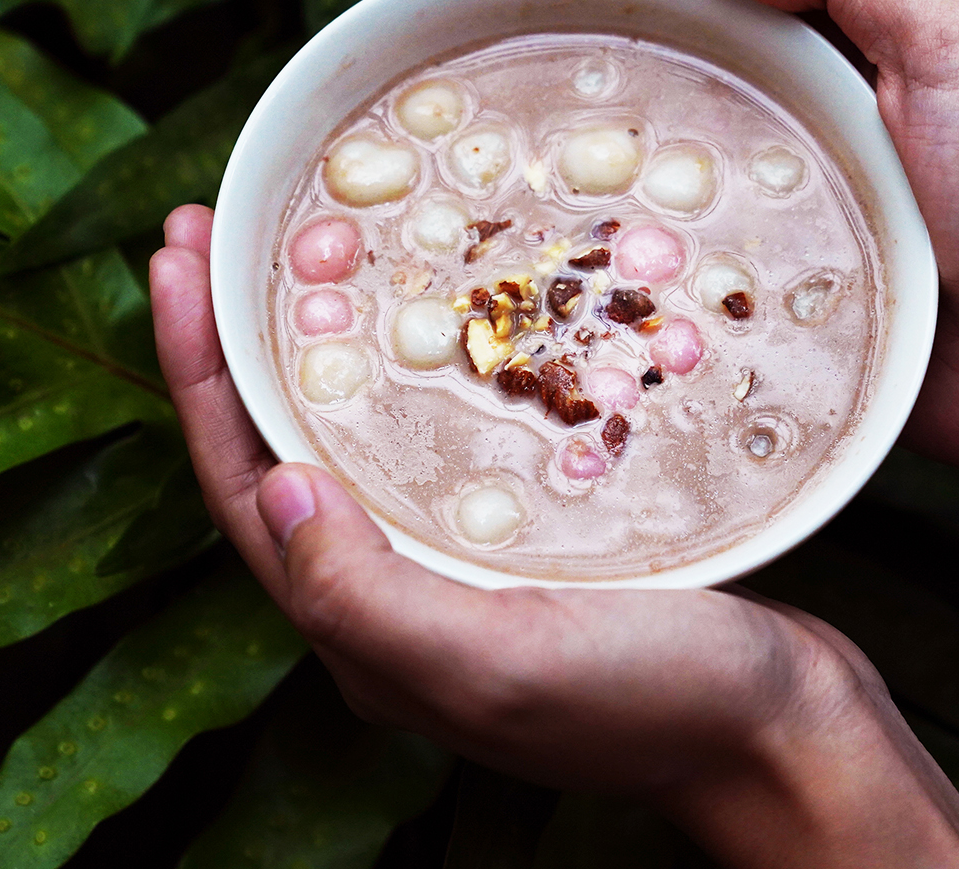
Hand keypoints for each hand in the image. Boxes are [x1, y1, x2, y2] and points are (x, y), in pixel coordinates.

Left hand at [149, 204, 958, 868]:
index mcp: (368, 630)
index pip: (244, 489)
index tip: (179, 256)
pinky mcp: (529, 535)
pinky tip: (430, 308)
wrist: (779, 728)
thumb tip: (269, 489)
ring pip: (356, 440)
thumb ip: (366, 595)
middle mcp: (397, 594)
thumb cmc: (651, 703)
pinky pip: (438, 438)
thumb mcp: (497, 664)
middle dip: (233, 343)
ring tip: (296, 248)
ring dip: (310, 344)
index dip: (197, 372)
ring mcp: (462, 562)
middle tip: (211, 230)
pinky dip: (408, 365)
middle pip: (283, 451)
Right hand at [442, 0, 958, 568]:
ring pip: (620, 177)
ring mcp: (745, 226)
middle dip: (520, 49)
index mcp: (808, 51)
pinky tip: (516, 278)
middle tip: (424, 51)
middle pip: (621, 69)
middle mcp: (764, 132)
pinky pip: (647, 279)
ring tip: (439, 155)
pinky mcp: (741, 314)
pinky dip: (582, 270)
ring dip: (534, 163)